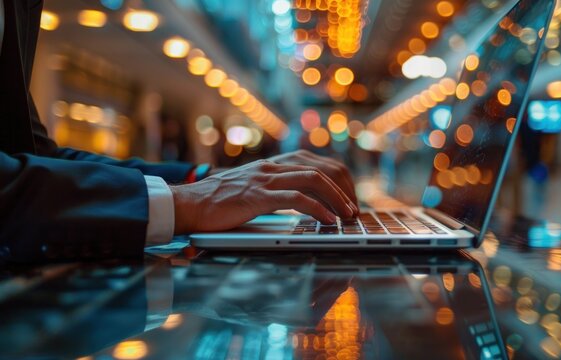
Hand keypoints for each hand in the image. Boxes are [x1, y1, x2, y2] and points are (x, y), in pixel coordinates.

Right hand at [170, 160, 357, 233]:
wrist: (188, 204)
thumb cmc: (219, 202)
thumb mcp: (253, 189)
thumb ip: (276, 189)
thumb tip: (305, 203)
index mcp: (274, 164)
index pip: (317, 162)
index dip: (339, 180)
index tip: (349, 198)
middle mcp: (272, 167)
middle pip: (321, 168)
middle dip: (344, 188)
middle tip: (354, 210)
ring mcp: (264, 180)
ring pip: (312, 179)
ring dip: (336, 198)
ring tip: (347, 216)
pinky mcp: (256, 197)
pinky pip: (295, 199)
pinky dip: (317, 209)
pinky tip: (327, 221)